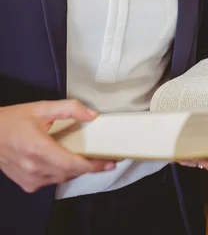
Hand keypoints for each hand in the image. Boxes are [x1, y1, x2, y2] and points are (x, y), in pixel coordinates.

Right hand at [0, 100, 115, 192]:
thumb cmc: (13, 120)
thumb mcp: (42, 107)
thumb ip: (69, 108)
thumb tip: (91, 115)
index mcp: (38, 149)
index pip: (72, 164)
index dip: (93, 165)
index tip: (110, 162)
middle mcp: (34, 168)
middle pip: (71, 172)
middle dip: (90, 166)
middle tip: (105, 158)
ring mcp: (30, 179)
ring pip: (63, 178)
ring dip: (76, 169)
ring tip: (89, 158)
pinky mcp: (28, 184)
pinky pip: (52, 180)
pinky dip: (63, 172)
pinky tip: (66, 161)